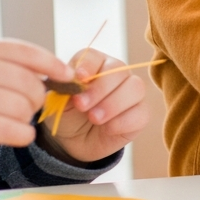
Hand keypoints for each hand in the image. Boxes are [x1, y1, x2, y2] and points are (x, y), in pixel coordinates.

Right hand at [0, 39, 72, 148]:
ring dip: (26, 117)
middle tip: (29, 105)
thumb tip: (52, 72)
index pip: (27, 53)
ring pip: (22, 107)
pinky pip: (10, 129)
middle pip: (29, 84)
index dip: (52, 64)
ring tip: (14, 119)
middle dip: (37, 97)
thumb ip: (5, 61)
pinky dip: (23, 134)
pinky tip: (22, 135)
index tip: (67, 76)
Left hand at [41, 48, 149, 164]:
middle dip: (100, 88)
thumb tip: (72, 80)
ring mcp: (132, 94)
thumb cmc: (68, 116)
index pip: (94, 57)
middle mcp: (117, 75)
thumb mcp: (58, 102)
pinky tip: (107, 129)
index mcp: (93, 66)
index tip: (78, 78)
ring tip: (94, 118)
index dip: (88, 65)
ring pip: (135, 88)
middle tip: (82, 105)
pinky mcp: (141, 114)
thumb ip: (64, 88)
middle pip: (118, 70)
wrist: (75, 142)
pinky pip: (141, 113)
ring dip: (113, 104)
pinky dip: (122, 122)